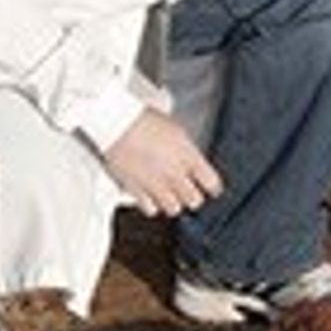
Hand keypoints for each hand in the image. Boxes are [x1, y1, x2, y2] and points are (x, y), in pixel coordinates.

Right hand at [98, 109, 221, 212]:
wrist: (117, 124)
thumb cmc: (144, 121)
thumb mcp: (177, 131)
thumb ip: (188, 152)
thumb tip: (194, 165)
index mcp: (188, 156)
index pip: (211, 183)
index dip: (212, 187)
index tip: (211, 188)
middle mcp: (174, 174)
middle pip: (194, 200)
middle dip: (193, 196)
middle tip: (188, 191)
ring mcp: (155, 184)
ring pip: (174, 209)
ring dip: (173, 202)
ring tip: (169, 194)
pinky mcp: (137, 191)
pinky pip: (151, 209)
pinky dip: (152, 205)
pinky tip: (151, 196)